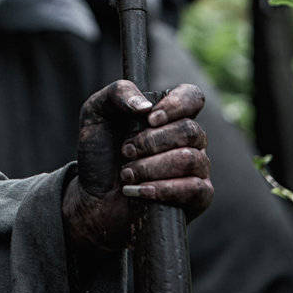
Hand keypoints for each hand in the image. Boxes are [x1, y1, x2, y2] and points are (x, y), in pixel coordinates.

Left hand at [64, 80, 211, 251]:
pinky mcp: (198, 197)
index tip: (149, 118)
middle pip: (190, 130)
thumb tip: (145, 105)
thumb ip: (118, 94)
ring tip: (126, 174)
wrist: (94, 198)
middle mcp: (188, 140)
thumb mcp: (96, 113)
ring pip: (190, 159)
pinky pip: (195, 189)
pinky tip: (140, 191)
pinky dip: (162, 189)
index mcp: (169, 115)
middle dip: (150, 143)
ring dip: (150, 167)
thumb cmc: (100, 153)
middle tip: (125, 152)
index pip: (192, 97)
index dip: (176, 105)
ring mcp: (197, 168)